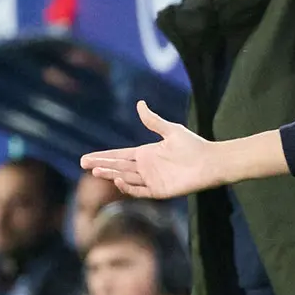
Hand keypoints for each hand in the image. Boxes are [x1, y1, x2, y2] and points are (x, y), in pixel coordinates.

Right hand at [81, 101, 219, 199]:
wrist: (211, 162)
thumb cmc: (194, 145)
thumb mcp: (171, 130)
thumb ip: (153, 120)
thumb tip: (140, 104)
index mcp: (147, 153)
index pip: (119, 155)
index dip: (103, 156)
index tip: (86, 158)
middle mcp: (146, 167)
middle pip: (118, 167)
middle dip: (101, 165)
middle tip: (83, 164)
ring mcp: (152, 180)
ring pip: (125, 178)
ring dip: (111, 174)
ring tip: (96, 171)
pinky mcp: (159, 191)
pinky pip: (140, 191)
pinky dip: (128, 187)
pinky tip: (118, 179)